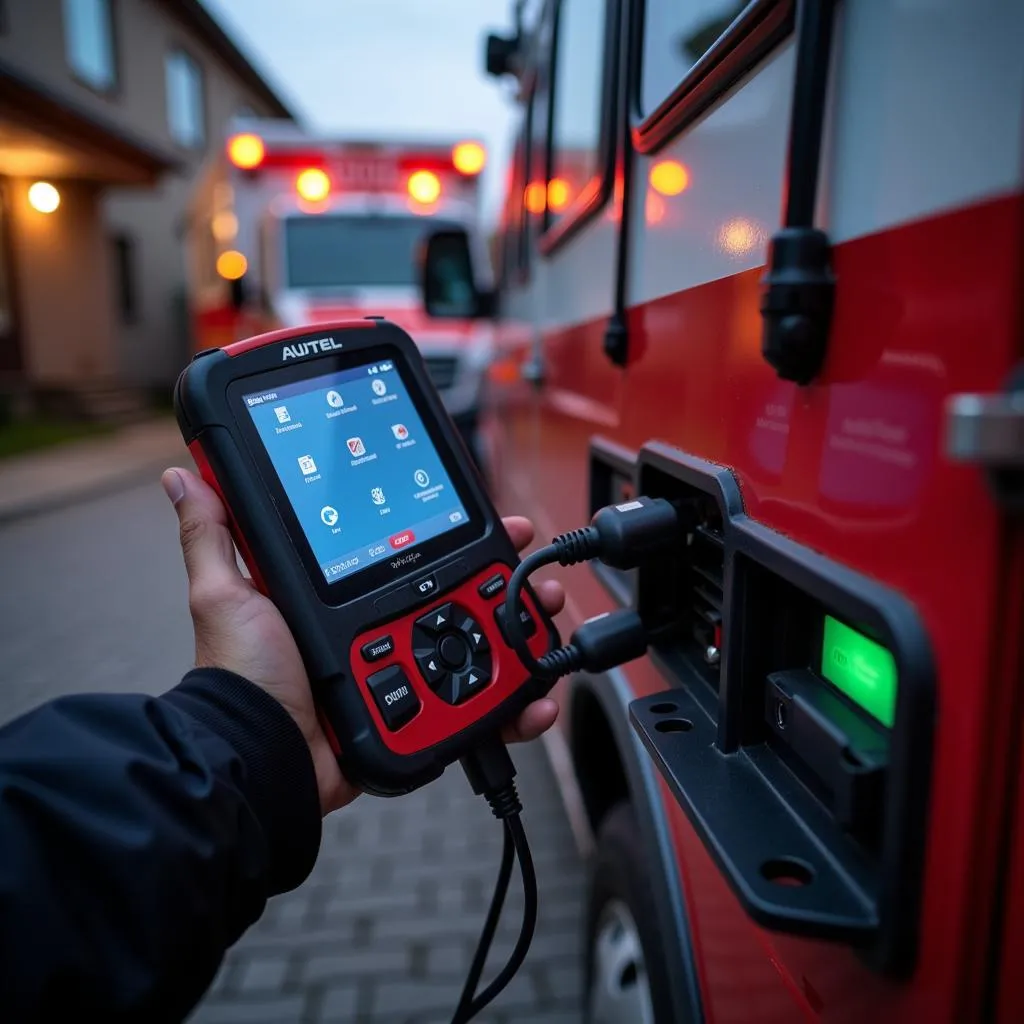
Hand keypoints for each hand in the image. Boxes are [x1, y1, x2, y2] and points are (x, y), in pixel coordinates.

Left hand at [162, 467, 564, 814]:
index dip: (460, 536)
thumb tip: (183, 475)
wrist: (260, 757)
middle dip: (510, 583)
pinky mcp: (422, 716)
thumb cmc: (242, 677)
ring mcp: (408, 672)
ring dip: (524, 633)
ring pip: (483, 648)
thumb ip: (214, 534)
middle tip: (535, 574)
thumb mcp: (226, 593)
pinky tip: (535, 696)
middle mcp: (386, 629)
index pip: (419, 553)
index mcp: (352, 596)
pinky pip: (479, 708)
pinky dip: (514, 704)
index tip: (494, 522)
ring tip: (546, 620)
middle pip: (464, 598)